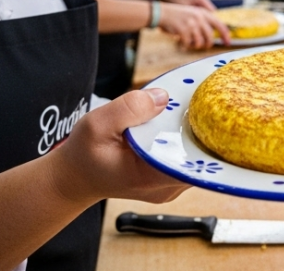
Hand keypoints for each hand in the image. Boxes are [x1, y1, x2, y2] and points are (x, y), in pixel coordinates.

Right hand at [47, 89, 190, 204]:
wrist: (77, 177)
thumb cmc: (83, 155)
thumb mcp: (96, 125)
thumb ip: (128, 109)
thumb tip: (163, 97)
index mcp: (150, 178)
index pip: (193, 160)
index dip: (204, 133)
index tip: (205, 109)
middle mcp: (168, 186)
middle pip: (201, 155)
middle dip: (201, 125)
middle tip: (199, 99)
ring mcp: (172, 184)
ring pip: (198, 153)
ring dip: (195, 129)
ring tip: (190, 105)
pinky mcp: (172, 176)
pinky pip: (188, 153)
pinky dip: (186, 135)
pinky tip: (181, 118)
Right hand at [158, 4, 228, 49]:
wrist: (162, 12)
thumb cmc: (178, 15)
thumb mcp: (193, 13)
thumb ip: (203, 21)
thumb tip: (212, 35)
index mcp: (203, 13)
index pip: (220, 25)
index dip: (225, 35)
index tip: (228, 43)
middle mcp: (199, 18)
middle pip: (210, 37)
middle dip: (207, 44)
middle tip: (204, 46)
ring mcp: (192, 24)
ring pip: (200, 42)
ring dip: (196, 45)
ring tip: (190, 43)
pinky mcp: (183, 30)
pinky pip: (189, 44)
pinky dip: (186, 45)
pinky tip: (182, 42)